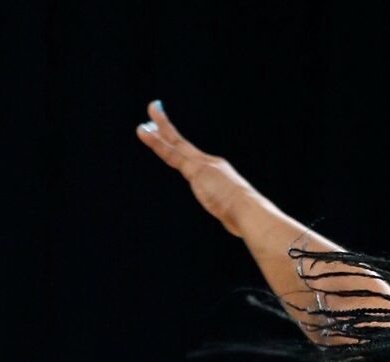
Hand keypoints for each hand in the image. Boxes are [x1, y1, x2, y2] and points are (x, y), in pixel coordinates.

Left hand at [136, 102, 264, 239]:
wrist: (248, 211)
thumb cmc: (245, 216)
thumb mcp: (234, 212)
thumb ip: (229, 212)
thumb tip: (232, 222)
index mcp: (218, 173)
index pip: (193, 158)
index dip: (180, 148)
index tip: (171, 139)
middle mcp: (210, 164)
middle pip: (182, 145)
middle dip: (166, 129)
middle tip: (153, 111)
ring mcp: (201, 165)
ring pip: (174, 144)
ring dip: (158, 130)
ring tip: (141, 125)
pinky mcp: (194, 169)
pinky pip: (171, 154)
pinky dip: (156, 143)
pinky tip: (144, 132)